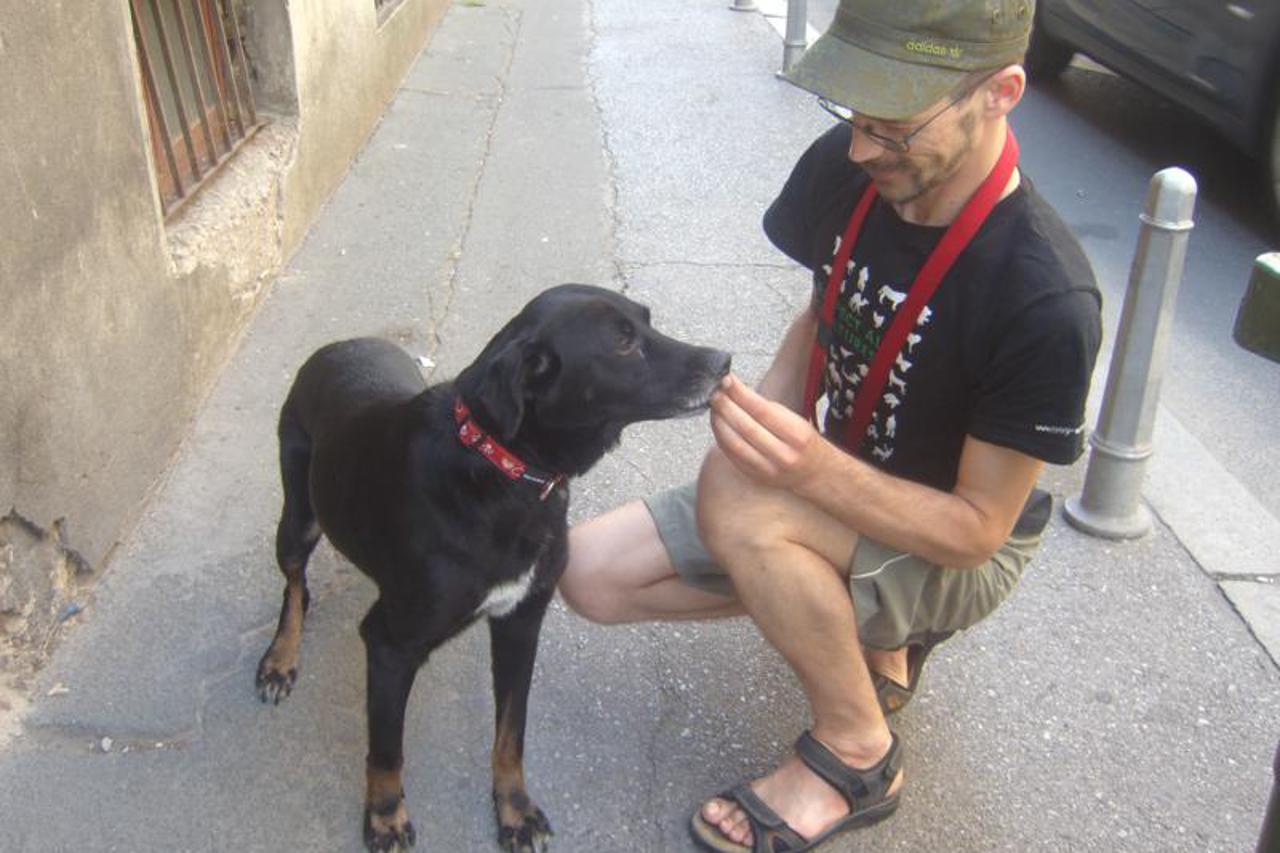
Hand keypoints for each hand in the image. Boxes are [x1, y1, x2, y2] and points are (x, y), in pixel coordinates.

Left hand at [709, 374, 830, 491]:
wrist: (814, 472)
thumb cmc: (802, 440)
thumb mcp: (796, 420)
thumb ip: (768, 409)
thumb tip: (735, 391)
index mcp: (797, 435)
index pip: (762, 411)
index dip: (740, 394)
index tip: (727, 381)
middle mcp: (783, 455)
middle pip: (746, 427)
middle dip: (726, 407)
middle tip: (716, 393)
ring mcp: (768, 469)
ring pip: (735, 443)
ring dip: (719, 422)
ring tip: (714, 407)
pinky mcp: (755, 476)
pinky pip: (732, 455)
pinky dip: (721, 437)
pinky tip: (717, 424)